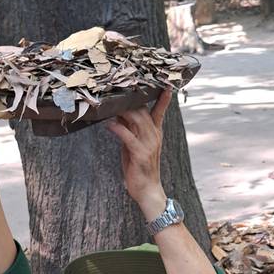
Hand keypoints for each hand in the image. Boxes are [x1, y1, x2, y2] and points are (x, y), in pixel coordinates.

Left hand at [106, 88, 171, 214]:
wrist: (147, 190)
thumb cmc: (139, 167)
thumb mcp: (134, 145)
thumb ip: (129, 130)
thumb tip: (119, 115)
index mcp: (155, 132)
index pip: (159, 110)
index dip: (162, 97)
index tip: (165, 84)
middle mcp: (154, 136)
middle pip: (143, 110)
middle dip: (130, 99)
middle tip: (115, 90)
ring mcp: (149, 144)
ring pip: (137, 119)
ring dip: (121, 110)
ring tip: (109, 103)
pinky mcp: (140, 154)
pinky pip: (128, 136)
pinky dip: (117, 129)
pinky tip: (108, 124)